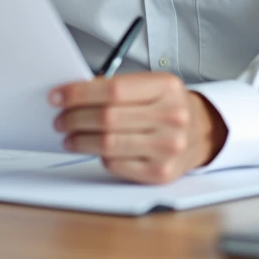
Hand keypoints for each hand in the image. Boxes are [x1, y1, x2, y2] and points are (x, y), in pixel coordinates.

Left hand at [50, 72, 226, 183]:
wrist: (202, 132)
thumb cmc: (167, 106)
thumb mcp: (151, 85)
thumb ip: (117, 87)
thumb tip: (72, 94)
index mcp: (166, 87)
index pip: (113, 89)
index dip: (79, 93)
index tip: (57, 96)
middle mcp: (171, 117)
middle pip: (107, 118)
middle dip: (74, 118)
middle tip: (59, 119)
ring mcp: (168, 147)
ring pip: (108, 144)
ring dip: (80, 140)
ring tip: (69, 136)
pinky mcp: (161, 173)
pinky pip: (116, 164)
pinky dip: (99, 156)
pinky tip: (93, 149)